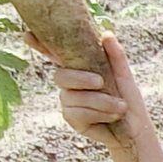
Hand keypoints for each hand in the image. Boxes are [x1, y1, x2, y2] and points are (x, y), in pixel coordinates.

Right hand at [47, 30, 147, 145]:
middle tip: (101, 82)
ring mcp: (68, 101)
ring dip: (101, 101)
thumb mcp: (123, 74)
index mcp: (79, 68)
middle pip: (60, 76)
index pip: (55, 54)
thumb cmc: (127, 97)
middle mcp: (69, 84)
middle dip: (81, 78)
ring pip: (73, 97)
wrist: (135, 128)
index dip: (40, 45)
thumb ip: (115, 55)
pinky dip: (98, 113)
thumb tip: (106, 33)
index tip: (27, 34)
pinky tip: (112, 116)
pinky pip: (78, 113)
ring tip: (120, 106)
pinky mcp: (72, 119)